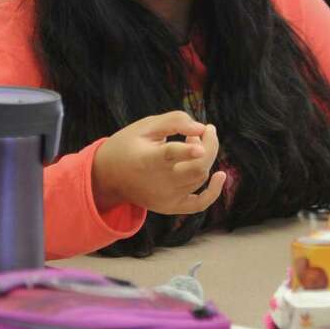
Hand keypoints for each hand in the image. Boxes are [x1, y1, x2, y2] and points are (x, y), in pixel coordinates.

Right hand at [92, 111, 226, 215]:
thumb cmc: (129, 145)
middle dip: (209, 145)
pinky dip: (213, 192)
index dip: (186, 150)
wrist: (109, 176)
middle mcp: (158, 183)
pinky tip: (221, 175)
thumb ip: (174, 121)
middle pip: (197, 166)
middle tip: (207, 129)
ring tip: (192, 143)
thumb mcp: (145, 126)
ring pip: (200, 177)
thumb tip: (202, 128)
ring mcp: (165, 198)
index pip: (169, 156)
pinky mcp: (170, 207)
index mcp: (146, 160)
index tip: (200, 144)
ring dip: (203, 157)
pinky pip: (199, 204)